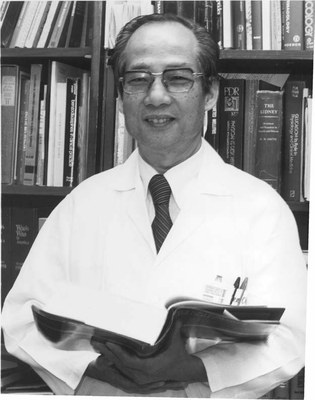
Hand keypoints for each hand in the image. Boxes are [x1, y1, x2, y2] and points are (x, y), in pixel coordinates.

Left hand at [87, 320, 206, 392]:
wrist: (183, 370)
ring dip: (108, 356)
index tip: (109, 342)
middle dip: (107, 352)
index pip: (128, 361)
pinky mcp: (138, 378)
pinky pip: (123, 370)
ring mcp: (139, 379)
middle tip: (96, 341)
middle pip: (120, 364)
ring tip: (98, 345)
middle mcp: (142, 376)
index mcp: (149, 367)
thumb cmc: (178, 354)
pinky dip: (114, 362)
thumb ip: (175, 327)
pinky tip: (106, 354)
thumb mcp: (176, 340)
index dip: (117, 352)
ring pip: (119, 367)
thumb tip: (174, 312)